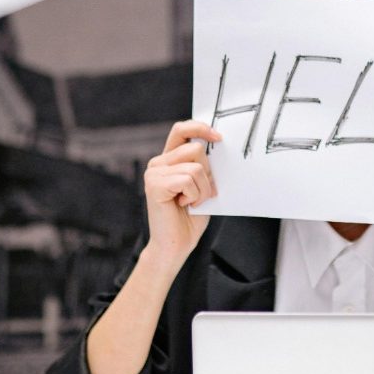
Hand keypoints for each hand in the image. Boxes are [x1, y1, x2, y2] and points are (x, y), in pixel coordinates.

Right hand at [142, 120, 220, 268]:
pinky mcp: (155, 185)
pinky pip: (188, 180)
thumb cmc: (190, 217)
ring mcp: (154, 173)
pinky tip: (184, 205)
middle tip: (200, 194)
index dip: (200, 128)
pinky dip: (194, 195)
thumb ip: (203, 166)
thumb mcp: (202, 186)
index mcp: (169, 159)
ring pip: (195, 167)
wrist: (175, 245)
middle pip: (196, 148)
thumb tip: (218, 145)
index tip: (218, 137)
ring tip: (192, 202)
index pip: (181, 130)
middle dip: (208, 173)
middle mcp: (158, 163)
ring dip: (202, 189)